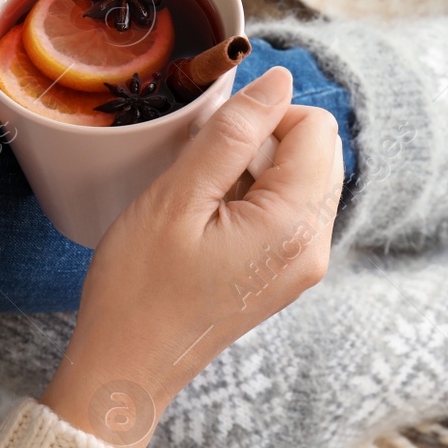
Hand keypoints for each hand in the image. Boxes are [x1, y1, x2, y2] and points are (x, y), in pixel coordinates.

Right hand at [41, 67, 344, 447]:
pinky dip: (256, 200)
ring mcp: (304, 266)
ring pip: (305, 180)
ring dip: (258, 172)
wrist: (127, 366)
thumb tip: (276, 80)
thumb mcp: (178, 197)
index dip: (266, 116)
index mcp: (295, 225)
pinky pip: (291, 212)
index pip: (317, 128)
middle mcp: (315, 248)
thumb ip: (233, 132)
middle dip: (266, 143)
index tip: (216, 143)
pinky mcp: (287, 276)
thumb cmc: (139, 287)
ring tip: (205, 204)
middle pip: (319, 152)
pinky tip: (211, 223)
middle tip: (207, 175)